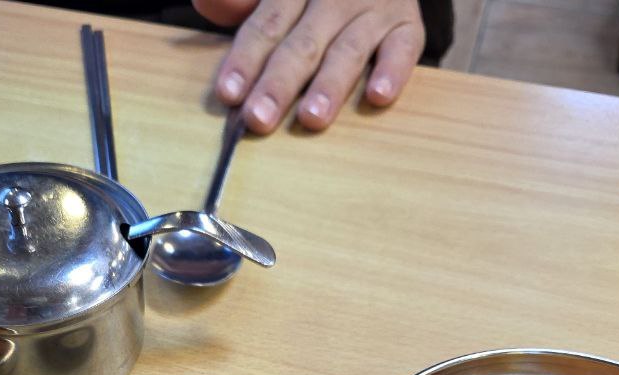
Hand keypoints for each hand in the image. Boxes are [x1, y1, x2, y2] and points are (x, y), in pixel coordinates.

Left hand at [193, 0, 424, 132]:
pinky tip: (379, 96)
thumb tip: (210, 4)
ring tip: (312, 118)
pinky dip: (392, 71)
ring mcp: (374, 8)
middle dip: (279, 83)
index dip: (245, 58)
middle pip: (302, 43)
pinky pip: (403, 48)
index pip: (266, 23)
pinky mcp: (408, 25)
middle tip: (260, 119)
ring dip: (329, 86)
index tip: (228, 94)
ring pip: (348, 49)